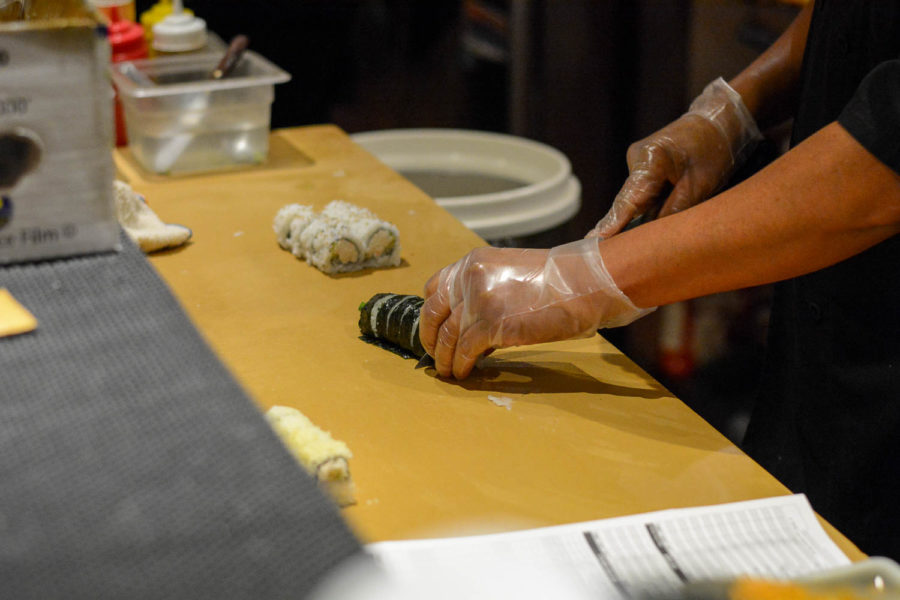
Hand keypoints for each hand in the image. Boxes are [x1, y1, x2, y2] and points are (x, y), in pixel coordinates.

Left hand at [419, 238, 653, 378]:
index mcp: (473, 263)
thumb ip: (486, 289)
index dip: (432, 312)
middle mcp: (469, 279)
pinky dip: (461, 365)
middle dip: (429, 338)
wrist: (584, 282)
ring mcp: (478, 302)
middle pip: (433, 313)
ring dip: (445, 359)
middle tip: (434, 355)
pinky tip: (465, 373)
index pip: (435, 287)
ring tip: (448, 371)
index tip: (434, 328)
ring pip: (447, 337)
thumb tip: (473, 323)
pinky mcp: (491, 325)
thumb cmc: (557, 282)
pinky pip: (465, 351)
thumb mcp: (511, 273)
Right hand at [589, 77, 761, 237]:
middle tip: (602, 256)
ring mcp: (638, 162)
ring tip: (627, 246)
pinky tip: (644, 227)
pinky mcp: (644, 167)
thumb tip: (652, 239)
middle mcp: (636, 159)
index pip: (627, 201)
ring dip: (635, 221)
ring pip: (634, 201)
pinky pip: (641, 195)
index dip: (611, 226)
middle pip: (626, 203)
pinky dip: (645, 211)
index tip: (592, 242)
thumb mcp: (700, 186)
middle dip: (618, 229)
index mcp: (651, 159)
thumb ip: (674, 212)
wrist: (720, 119)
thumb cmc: (715, 150)